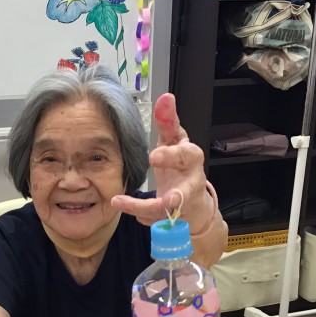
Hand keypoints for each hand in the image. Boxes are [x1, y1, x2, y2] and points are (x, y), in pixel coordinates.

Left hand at [111, 93, 211, 231]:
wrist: (193, 200)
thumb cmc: (181, 165)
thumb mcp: (175, 140)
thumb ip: (168, 120)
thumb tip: (166, 97)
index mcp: (191, 159)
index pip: (187, 154)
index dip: (171, 156)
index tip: (153, 156)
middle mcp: (191, 183)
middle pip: (186, 190)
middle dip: (175, 195)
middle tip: (164, 199)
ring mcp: (183, 204)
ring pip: (168, 210)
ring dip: (147, 209)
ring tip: (122, 204)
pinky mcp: (172, 218)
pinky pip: (156, 219)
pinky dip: (141, 216)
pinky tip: (125, 206)